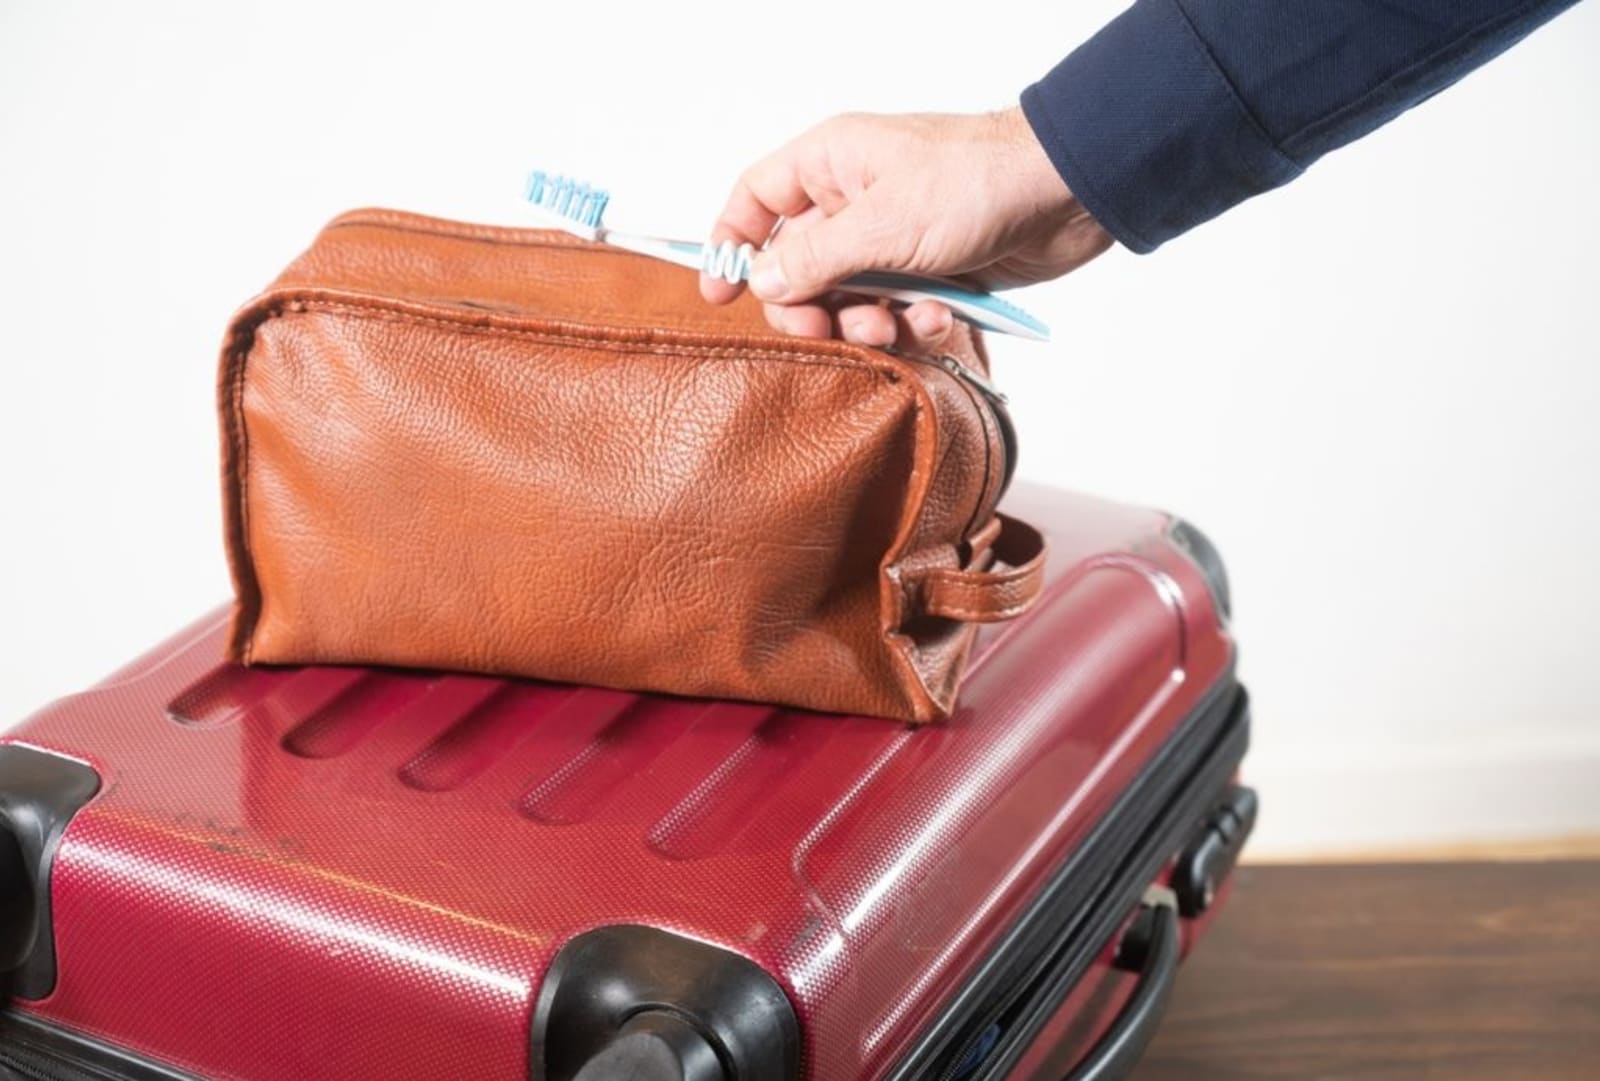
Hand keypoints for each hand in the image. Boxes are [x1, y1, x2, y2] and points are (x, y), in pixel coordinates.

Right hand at [701, 107, 1112, 350]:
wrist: (1066, 195)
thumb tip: (762, 281)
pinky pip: (898, 313)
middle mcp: (855, 200)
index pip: (755, 200)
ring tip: (896, 323)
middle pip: (798, 267)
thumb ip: (815, 259)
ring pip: (849, 300)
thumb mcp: (882, 225)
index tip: (721, 294)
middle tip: (829, 329)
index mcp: (831, 165)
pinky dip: (915, 323)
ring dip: (868, 323)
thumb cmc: (976, 182)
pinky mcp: (931, 272)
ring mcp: (893, 239)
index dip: (731, 245)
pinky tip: (941, 315)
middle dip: (812, 307)